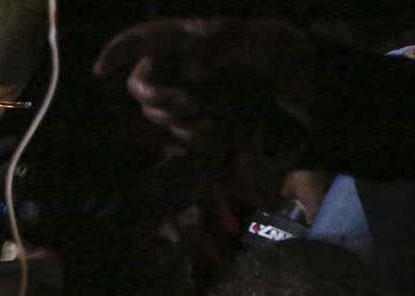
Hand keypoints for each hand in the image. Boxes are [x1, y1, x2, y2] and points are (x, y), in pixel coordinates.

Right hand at [93, 17, 311, 149]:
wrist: (315, 96)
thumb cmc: (290, 58)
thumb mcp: (264, 40)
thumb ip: (223, 43)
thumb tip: (189, 67)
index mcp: (191, 39)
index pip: (142, 38)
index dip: (117, 51)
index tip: (100, 73)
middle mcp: (182, 69)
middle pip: (142, 86)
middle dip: (161, 98)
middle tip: (192, 104)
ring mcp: (191, 100)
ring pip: (159, 117)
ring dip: (182, 122)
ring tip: (217, 121)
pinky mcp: (202, 128)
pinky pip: (180, 139)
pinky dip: (196, 139)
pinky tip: (221, 134)